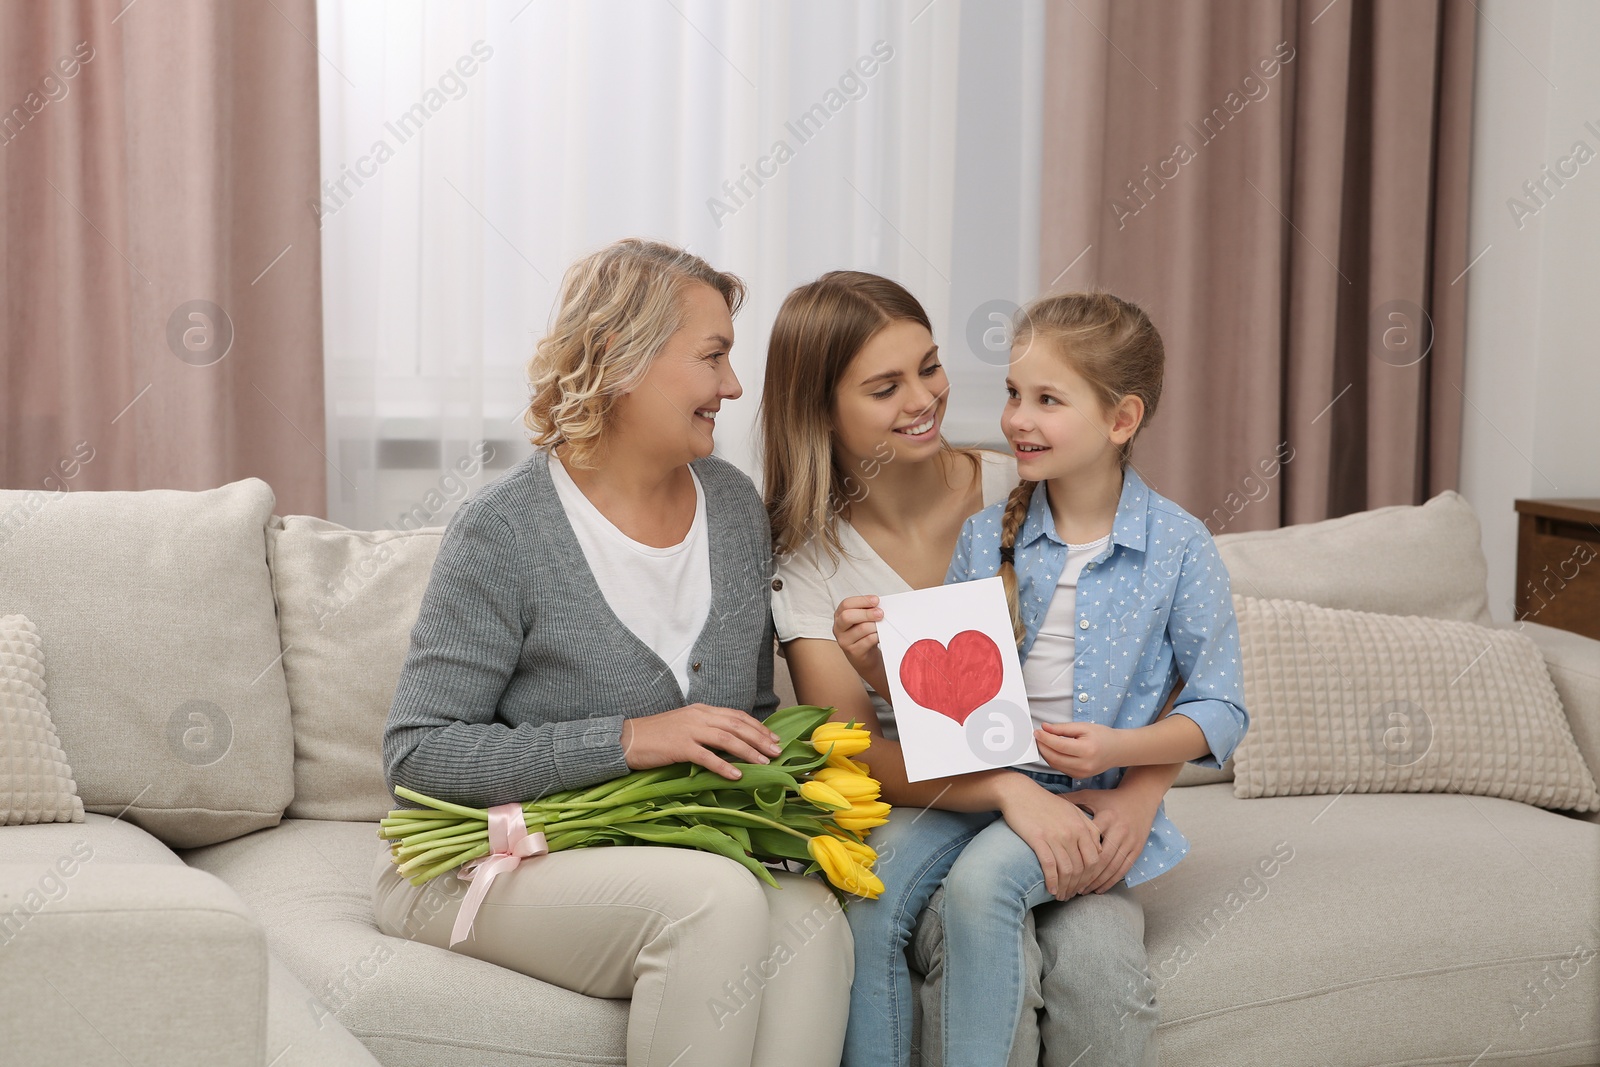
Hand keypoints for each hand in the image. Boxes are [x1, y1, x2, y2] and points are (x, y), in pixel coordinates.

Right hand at [619, 705, 783, 780]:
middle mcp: (698, 717)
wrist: (628, 739)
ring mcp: (689, 730)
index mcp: (701, 710)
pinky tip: (737, 775)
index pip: (737, 716)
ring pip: (727, 739)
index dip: (758, 727)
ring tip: (764, 762)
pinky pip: (707, 756)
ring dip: (749, 751)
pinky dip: (724, 765)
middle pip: (737, 725)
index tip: (774, 738)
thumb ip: (706, 729)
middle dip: (760, 738)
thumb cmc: (657, 736)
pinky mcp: (679, 746)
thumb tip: (730, 742)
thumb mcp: (685, 725)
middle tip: (777, 751)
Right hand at [832, 595, 885, 689]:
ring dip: (875, 626)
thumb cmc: (864, 635)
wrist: (865, 657)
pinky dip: (877, 635)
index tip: (876, 600)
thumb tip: (878, 606)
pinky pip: (868, 640)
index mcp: (839, 616)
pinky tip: (880, 635)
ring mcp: (844, 641)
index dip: (862, 600)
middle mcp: (838, 628)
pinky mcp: (853, 652)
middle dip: (867, 613)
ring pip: (861, 628)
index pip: (846, 604)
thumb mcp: (862, 620)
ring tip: (882, 626)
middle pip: (848, 616)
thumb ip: (867, 611)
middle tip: (880, 613)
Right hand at [996, 776, 1100, 899]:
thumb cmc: (1046, 802)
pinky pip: (1049, 866)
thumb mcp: (1072, 810)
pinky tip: (1050, 889)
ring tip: (1060, 896)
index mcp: (1082, 826)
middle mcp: (1072, 832)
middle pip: (1082, 868)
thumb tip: (1099, 849)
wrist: (1019, 792)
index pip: (1094, 860)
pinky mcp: (1038, 839)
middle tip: (1071, 895)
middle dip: (1078, 886)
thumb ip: (1088, 828)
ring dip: (1065, 888)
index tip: (1083, 886)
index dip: (1091, 877)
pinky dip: (1052, 881)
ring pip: (1067, 870)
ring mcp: (1055, 836)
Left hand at [1034, 721, 1125, 778]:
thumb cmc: (1102, 736)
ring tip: (1043, 742)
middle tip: (1037, 736)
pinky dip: (1053, 759)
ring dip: (1045, 753)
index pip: (1059, 746)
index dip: (1045, 738)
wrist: (1118, 750)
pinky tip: (1052, 750)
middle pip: (1054, 758)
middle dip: (1042, 747)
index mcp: (1087, 750)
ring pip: (1055, 765)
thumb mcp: (1083, 727)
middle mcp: (1084, 765)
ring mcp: (1082, 774)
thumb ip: (1062, 728)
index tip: (1036, 731)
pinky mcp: (1079, 777)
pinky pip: (1060, 768)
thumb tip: (1044, 728)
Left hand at [1064, 787, 1159, 894]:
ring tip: (1081, 891)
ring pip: (1112, 868)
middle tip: (1070, 886)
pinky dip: (1110, 882)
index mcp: (1106, 817)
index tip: (1061, 866)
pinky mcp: (1137, 850)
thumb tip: (1048, 799)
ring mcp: (1130, 842)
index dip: (1076, 855)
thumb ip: (1071, 801)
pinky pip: (1123, 870)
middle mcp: (1120, 831)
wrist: (1140, 798)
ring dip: (1096, 882)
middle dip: (1085, 875)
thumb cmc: (1110, 798)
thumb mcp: (1091, 796)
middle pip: (1101, 859)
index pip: (1089, 840)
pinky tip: (1098, 889)